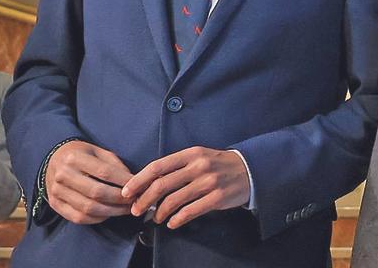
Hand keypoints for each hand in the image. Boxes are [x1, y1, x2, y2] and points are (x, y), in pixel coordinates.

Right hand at [45, 141, 133, 224]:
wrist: (53, 160)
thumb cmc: (80, 154)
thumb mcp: (97, 151)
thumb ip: (114, 164)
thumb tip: (132, 180)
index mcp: (74, 158)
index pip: (104, 172)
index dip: (123, 181)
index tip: (138, 186)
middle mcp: (63, 175)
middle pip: (96, 192)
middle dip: (119, 199)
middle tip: (135, 201)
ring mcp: (56, 192)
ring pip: (88, 208)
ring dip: (111, 211)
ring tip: (126, 209)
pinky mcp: (55, 205)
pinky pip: (78, 217)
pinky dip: (96, 219)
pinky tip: (109, 214)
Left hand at [123, 147, 249, 228]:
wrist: (250, 170)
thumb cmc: (218, 165)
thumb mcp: (199, 157)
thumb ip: (177, 167)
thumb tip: (149, 183)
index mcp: (191, 154)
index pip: (157, 166)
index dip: (138, 180)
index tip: (127, 192)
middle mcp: (199, 166)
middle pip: (162, 185)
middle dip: (144, 200)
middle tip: (136, 210)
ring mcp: (209, 182)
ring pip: (173, 200)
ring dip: (159, 213)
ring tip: (155, 218)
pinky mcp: (217, 197)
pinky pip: (190, 211)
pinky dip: (176, 220)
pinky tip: (172, 223)